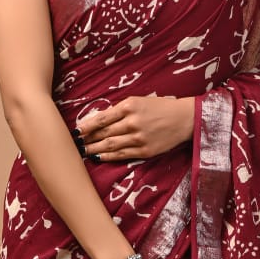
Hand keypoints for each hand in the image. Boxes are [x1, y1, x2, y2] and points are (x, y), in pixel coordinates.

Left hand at [79, 95, 194, 161]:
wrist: (183, 119)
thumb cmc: (159, 107)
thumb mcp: (138, 101)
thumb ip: (119, 110)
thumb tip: (98, 120)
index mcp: (129, 106)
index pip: (102, 118)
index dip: (86, 126)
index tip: (76, 131)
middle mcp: (132, 122)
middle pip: (104, 133)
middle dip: (87, 139)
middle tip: (75, 143)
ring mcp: (139, 138)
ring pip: (111, 145)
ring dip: (94, 149)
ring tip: (84, 152)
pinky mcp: (145, 150)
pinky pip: (122, 155)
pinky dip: (109, 157)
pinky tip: (99, 157)